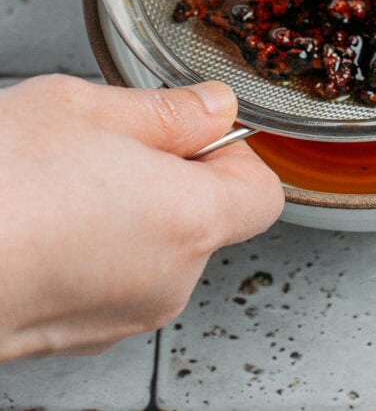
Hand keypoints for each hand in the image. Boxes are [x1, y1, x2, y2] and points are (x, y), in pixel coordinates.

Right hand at [0, 74, 283, 360]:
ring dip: (131, 208)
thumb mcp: (84, 110)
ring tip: (67, 178)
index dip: (235, 154)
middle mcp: (167, 280)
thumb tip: (215, 109)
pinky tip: (47, 215)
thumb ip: (167, 112)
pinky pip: (115, 277)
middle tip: (113, 143)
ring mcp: (122, 316)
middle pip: (208, 218)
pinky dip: (97, 244)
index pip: (261, 193)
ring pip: (158, 247)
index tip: (197, 129)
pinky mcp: (79, 334)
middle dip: (174, 174)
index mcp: (187, 219)